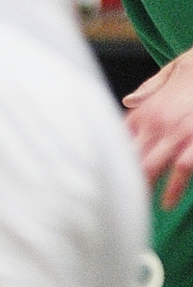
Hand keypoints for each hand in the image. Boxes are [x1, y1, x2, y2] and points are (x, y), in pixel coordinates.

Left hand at [124, 49, 192, 208]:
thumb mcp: (166, 78)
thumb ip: (145, 94)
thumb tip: (129, 101)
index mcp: (142, 112)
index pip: (118, 141)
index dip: (111, 160)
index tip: (103, 177)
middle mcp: (155, 124)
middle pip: (130, 158)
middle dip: (122, 180)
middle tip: (114, 201)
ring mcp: (176, 134)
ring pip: (152, 167)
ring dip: (144, 190)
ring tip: (137, 209)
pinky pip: (182, 169)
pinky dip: (175, 188)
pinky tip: (169, 202)